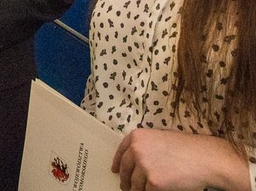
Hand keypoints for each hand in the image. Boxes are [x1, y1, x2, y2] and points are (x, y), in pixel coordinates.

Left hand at [113, 128, 250, 190]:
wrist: (205, 158)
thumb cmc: (188, 148)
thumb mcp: (161, 138)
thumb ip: (145, 146)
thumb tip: (135, 159)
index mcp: (137, 137)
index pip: (121, 152)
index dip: (117, 163)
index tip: (115, 170)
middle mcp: (136, 150)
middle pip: (124, 170)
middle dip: (125, 180)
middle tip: (126, 187)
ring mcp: (144, 166)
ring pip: (134, 184)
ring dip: (137, 189)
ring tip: (143, 189)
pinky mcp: (153, 182)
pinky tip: (157, 190)